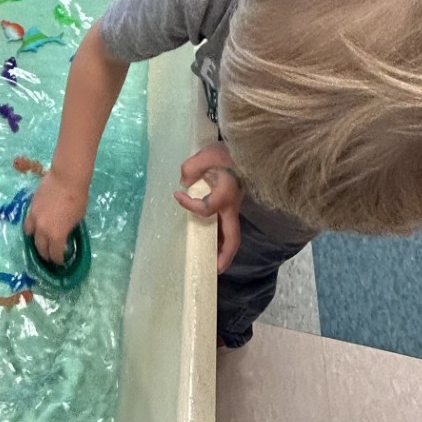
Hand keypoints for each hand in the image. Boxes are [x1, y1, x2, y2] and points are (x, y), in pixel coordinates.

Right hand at [24, 170, 87, 265]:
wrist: (66, 178)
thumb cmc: (77, 198)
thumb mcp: (77, 219)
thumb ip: (67, 230)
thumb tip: (64, 234)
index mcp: (56, 235)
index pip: (55, 254)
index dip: (58, 260)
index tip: (60, 261)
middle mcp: (42, 230)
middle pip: (40, 247)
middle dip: (45, 254)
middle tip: (49, 256)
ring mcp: (34, 218)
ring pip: (30, 235)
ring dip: (35, 240)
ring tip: (40, 241)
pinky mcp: (31, 207)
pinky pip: (28, 222)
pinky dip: (32, 227)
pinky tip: (37, 226)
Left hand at [174, 147, 243, 271]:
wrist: (243, 151)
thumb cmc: (225, 153)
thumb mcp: (206, 155)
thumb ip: (191, 168)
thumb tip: (183, 182)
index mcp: (226, 193)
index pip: (207, 208)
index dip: (190, 206)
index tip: (178, 195)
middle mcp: (232, 206)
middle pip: (233, 237)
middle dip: (224, 256)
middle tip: (213, 271)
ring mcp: (233, 209)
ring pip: (231, 236)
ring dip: (222, 252)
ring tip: (209, 266)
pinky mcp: (230, 208)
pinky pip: (226, 229)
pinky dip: (220, 241)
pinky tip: (208, 247)